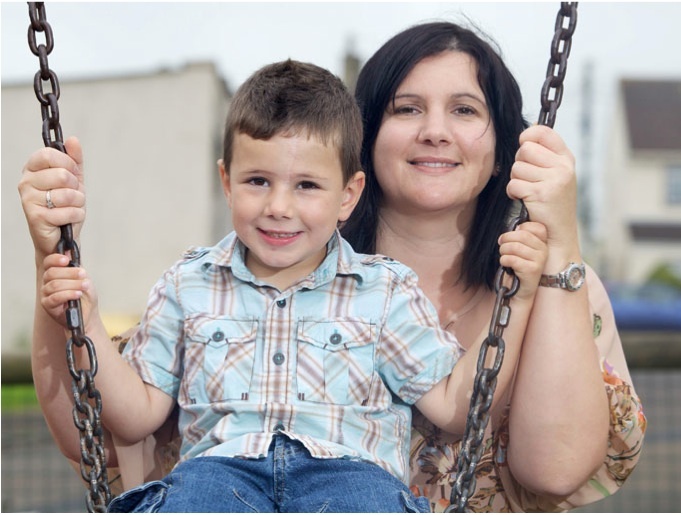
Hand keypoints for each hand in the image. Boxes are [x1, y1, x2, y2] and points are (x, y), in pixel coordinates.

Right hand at [18, 137, 85, 259]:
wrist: (62, 236)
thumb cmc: (66, 206)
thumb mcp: (74, 180)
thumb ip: (74, 159)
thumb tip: (73, 140)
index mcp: (33, 169)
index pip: (48, 154)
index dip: (68, 163)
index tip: (72, 173)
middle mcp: (26, 182)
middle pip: (61, 175)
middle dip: (75, 187)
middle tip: (72, 195)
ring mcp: (28, 199)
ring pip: (67, 194)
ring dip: (77, 203)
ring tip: (70, 207)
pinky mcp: (35, 217)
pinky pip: (68, 211)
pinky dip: (76, 216)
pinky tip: (68, 220)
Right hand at [41, 253, 98, 330]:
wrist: (88, 313)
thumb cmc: (85, 294)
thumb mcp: (83, 278)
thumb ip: (75, 266)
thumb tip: (68, 251)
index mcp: (55, 273)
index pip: (48, 262)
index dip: (56, 259)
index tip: (67, 260)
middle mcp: (47, 282)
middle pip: (52, 273)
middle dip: (70, 273)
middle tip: (83, 274)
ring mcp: (46, 294)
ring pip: (54, 285)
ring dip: (72, 284)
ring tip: (85, 286)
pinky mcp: (47, 305)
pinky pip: (55, 297)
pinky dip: (68, 294)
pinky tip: (78, 294)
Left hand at [498, 221, 547, 299]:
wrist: (519, 291)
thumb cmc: (517, 268)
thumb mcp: (520, 250)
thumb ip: (520, 237)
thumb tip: (514, 228)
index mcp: (543, 243)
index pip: (535, 227)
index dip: (520, 228)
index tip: (511, 237)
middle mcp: (544, 250)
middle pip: (522, 235)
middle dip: (506, 239)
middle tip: (501, 245)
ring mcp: (540, 260)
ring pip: (515, 247)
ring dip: (503, 251)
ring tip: (504, 256)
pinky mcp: (532, 270)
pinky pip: (512, 259)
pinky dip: (504, 260)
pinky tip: (506, 264)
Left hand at [506, 125, 578, 254]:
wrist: (558, 233)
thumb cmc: (552, 202)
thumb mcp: (555, 174)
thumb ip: (544, 153)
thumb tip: (529, 128)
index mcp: (566, 158)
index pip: (543, 132)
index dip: (528, 136)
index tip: (525, 145)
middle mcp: (563, 167)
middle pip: (524, 150)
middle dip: (519, 164)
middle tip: (528, 178)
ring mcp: (554, 180)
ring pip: (516, 168)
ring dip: (516, 181)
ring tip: (528, 191)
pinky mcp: (541, 194)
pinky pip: (513, 184)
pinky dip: (513, 193)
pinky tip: (524, 200)